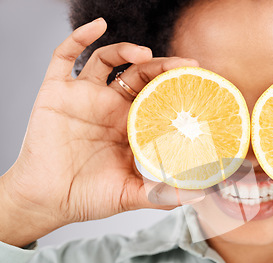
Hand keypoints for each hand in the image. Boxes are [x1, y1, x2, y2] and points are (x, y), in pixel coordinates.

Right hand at [0, 18, 203, 246]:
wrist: (46, 200)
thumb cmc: (88, 197)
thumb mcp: (131, 195)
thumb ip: (163, 195)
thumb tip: (199, 196)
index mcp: (130, 126)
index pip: (158, 96)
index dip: (176, 87)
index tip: (198, 83)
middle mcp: (110, 108)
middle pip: (140, 75)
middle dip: (162, 67)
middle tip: (185, 65)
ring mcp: (84, 98)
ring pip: (108, 61)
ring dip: (126, 50)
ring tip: (144, 53)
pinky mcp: (57, 93)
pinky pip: (64, 56)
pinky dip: (79, 37)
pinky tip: (98, 26)